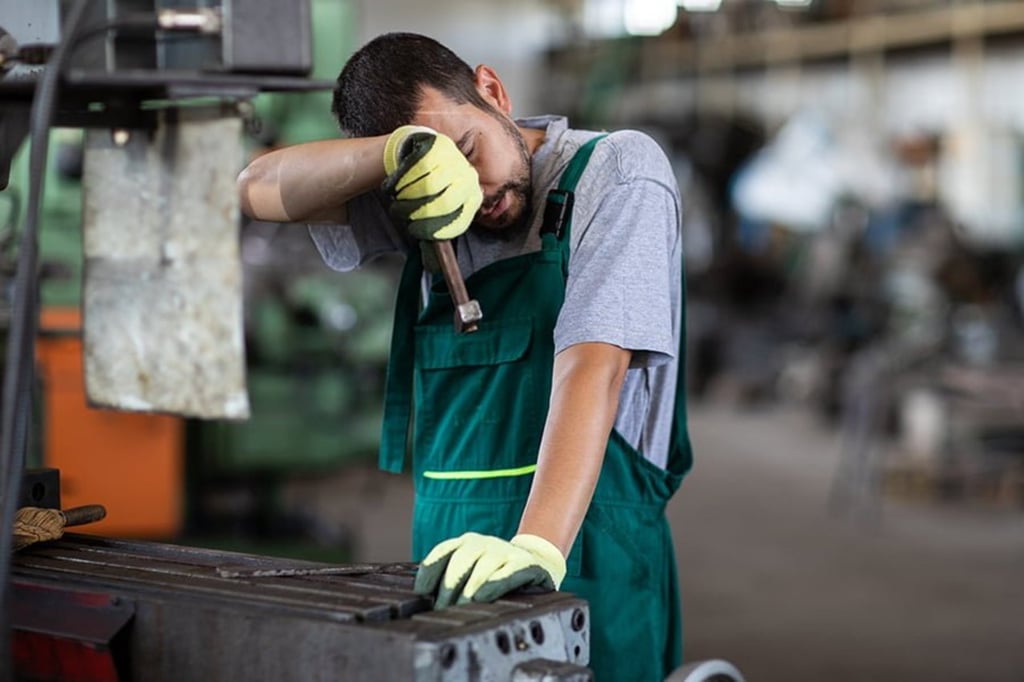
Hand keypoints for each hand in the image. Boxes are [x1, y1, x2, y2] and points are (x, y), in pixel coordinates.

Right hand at [382, 125, 482, 240]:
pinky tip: (399, 182)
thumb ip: (439, 225)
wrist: (423, 153)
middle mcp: (470, 178)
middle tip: (401, 213)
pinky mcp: (442, 145)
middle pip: (446, 203)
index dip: (435, 230)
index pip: (458, 221)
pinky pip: (421, 165)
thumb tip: (431, 253)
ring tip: (399, 196)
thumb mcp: (440, 206)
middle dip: (419, 212)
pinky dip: (406, 178)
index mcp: (473, 198)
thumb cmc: (430, 187)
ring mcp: (458, 159)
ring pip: (431, 185)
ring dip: (409, 195)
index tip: (415, 231)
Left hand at [414, 532, 566, 608]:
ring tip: (460, 611)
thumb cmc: (495, 572)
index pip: (442, 552)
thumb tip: (425, 599)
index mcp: (466, 543)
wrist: (536, 561)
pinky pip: (506, 574)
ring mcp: (504, 551)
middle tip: (442, 612)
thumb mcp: (472, 569)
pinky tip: (483, 598)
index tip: (421, 594)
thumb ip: (452, 577)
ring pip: (481, 570)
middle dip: (448, 589)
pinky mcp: (524, 564)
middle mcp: (483, 543)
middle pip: (459, 563)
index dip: (429, 572)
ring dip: (468, 592)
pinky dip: (493, 585)